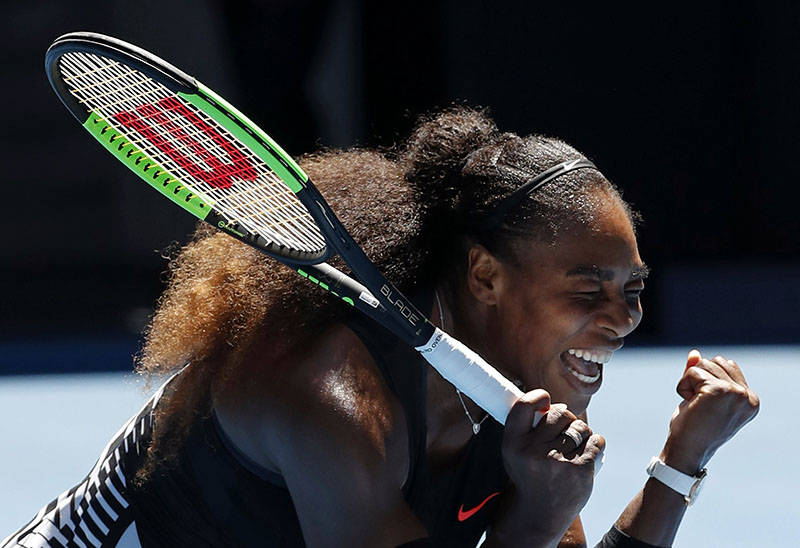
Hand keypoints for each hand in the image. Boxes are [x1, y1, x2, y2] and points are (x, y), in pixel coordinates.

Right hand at [496, 390, 604, 541]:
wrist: (539, 513)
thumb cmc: (529, 475)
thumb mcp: (515, 451)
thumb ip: (527, 426)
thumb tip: (550, 402)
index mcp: (513, 443)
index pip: (524, 406)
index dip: (537, 397)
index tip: (544, 398)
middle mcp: (533, 451)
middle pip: (559, 413)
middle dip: (565, 417)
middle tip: (562, 431)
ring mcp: (558, 461)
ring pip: (580, 427)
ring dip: (580, 432)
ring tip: (573, 446)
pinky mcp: (580, 470)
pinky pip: (596, 441)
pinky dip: (594, 443)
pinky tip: (586, 452)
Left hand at [661, 350, 759, 473]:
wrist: (687, 450)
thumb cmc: (694, 426)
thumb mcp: (700, 395)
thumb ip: (701, 373)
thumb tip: (694, 352)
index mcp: (750, 399)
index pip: (727, 365)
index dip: (707, 378)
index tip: (707, 404)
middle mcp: (748, 396)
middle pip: (715, 361)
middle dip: (698, 378)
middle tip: (699, 405)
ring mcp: (736, 393)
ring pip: (702, 364)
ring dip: (690, 382)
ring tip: (694, 405)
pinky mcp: (718, 390)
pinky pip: (692, 372)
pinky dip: (683, 386)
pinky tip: (689, 404)